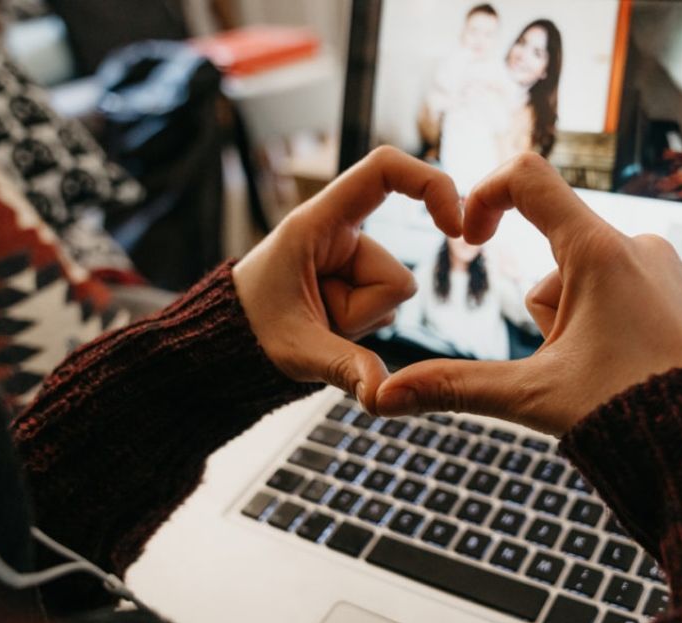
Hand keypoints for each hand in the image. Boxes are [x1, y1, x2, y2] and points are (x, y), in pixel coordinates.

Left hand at [233, 147, 461, 411]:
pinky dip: (359, 325)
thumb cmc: (245, 333)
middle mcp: (339, 233)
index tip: (453, 225)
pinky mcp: (356, 280)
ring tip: (315, 323)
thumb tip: (382, 394)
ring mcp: (350, 258)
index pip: (384, 170)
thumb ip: (344, 366)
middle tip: (315, 319)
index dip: (430, 182)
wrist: (228, 345)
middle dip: (365, 311)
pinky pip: (385, 308)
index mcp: (317, 222)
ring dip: (359, 320)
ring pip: (393, 297)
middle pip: (395, 275)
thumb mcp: (295, 348)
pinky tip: (325, 326)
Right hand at [375, 154, 681, 434]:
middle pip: (559, 261)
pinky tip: (645, 376)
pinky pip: (642, 299)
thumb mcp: (534, 397)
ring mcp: (677, 271)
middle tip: (576, 369)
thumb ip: (456, 387)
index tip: (470, 238)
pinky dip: (627, 333)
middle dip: (550, 316)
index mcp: (599, 253)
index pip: (527, 179)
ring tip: (616, 379)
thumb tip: (382, 397)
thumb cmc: (634, 417)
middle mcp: (643, 247)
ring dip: (588, 329)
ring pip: (600, 286)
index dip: (483, 196)